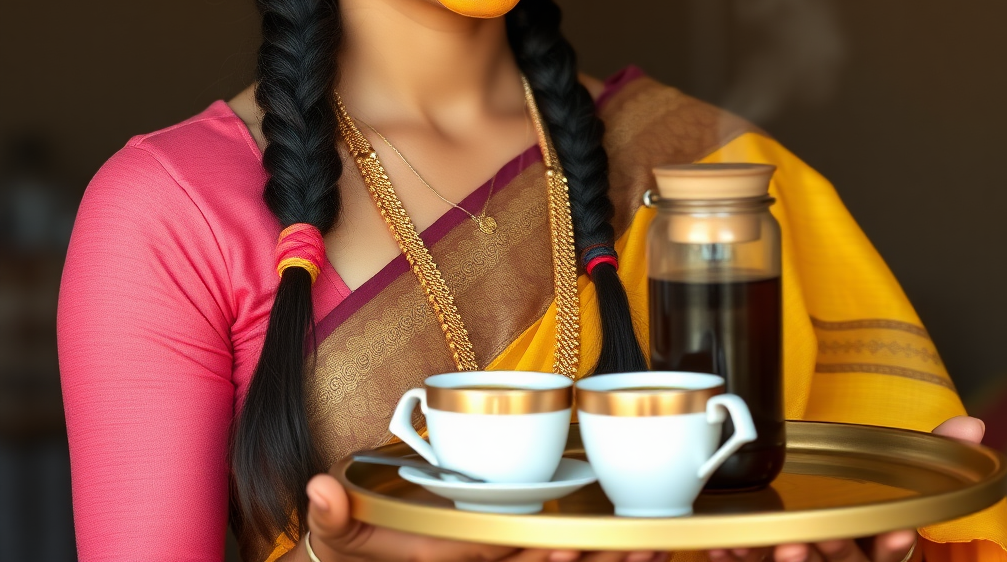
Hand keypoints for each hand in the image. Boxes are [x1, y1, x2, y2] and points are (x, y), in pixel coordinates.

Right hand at [299, 466, 668, 561]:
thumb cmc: (366, 553)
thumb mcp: (345, 541)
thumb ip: (334, 519)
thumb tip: (319, 488)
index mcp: (456, 561)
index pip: (499, 560)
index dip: (535, 555)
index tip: (567, 538)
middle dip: (592, 560)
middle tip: (641, 545)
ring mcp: (501, 561)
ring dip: (604, 560)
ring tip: (650, 546)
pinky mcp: (509, 554)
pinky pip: (553, 559)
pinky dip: (589, 554)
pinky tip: (630, 544)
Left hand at [707, 416, 985, 561]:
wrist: (813, 533)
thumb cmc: (855, 508)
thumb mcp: (889, 482)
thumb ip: (926, 452)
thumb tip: (969, 424)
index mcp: (869, 545)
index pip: (888, 553)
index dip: (893, 544)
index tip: (899, 531)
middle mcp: (840, 559)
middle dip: (832, 551)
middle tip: (810, 537)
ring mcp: (806, 560)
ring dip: (783, 558)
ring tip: (775, 542)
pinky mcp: (766, 560)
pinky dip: (736, 556)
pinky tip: (722, 547)